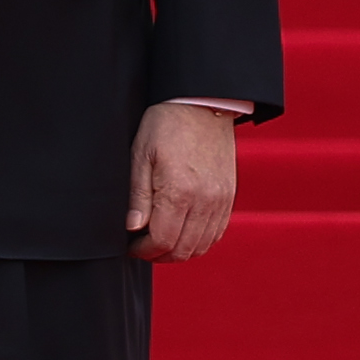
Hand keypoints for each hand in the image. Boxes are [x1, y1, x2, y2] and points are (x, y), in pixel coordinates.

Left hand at [127, 102, 237, 260]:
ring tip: (160, 240)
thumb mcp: (141, 154)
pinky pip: (216, 234)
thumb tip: (132, 229)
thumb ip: (138, 195)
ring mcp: (220, 200)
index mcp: (179, 191)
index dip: (143, 250)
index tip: (131, 246)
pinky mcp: (228, 197)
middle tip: (142, 246)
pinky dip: (198, 241)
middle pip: (182, 250)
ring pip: (200, 247)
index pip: (162, 241)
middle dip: (158, 254)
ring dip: (178, 251)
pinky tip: (182, 231)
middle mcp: (204, 200)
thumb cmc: (166, 124)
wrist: (202, 104)